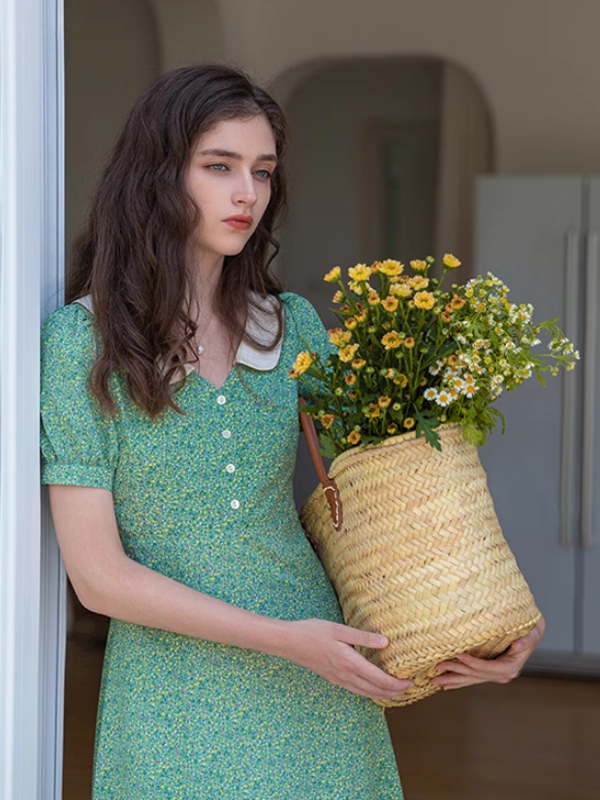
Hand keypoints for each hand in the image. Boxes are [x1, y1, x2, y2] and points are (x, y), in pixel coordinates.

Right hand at [282, 619, 414, 700]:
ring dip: (384, 695)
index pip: (380, 680)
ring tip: (397, 692)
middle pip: (376, 691)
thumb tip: (385, 642)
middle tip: (410, 688)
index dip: (398, 684)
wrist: (290, 642)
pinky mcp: (333, 679)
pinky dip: (370, 693)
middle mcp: (346, 676)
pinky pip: (357, 691)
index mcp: (351, 663)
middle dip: (395, 692)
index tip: (411, 681)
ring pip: (367, 694)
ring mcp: (339, 680)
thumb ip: (363, 637)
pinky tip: (373, 689)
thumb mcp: (339, 630)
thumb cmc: (313, 632)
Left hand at [430, 615, 545, 690]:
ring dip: (453, 680)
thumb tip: (517, 645)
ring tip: (436, 682)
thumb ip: (526, 641)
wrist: (531, 636)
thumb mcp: (531, 634)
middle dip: (454, 673)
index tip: (457, 656)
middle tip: (436, 672)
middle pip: (474, 675)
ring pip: (471, 679)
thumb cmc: (529, 632)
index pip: (486, 667)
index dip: (471, 662)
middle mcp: (502, 675)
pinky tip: (448, 685)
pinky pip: (473, 678)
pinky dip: (460, 681)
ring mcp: (495, 676)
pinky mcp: (490, 673)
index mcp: (509, 668)